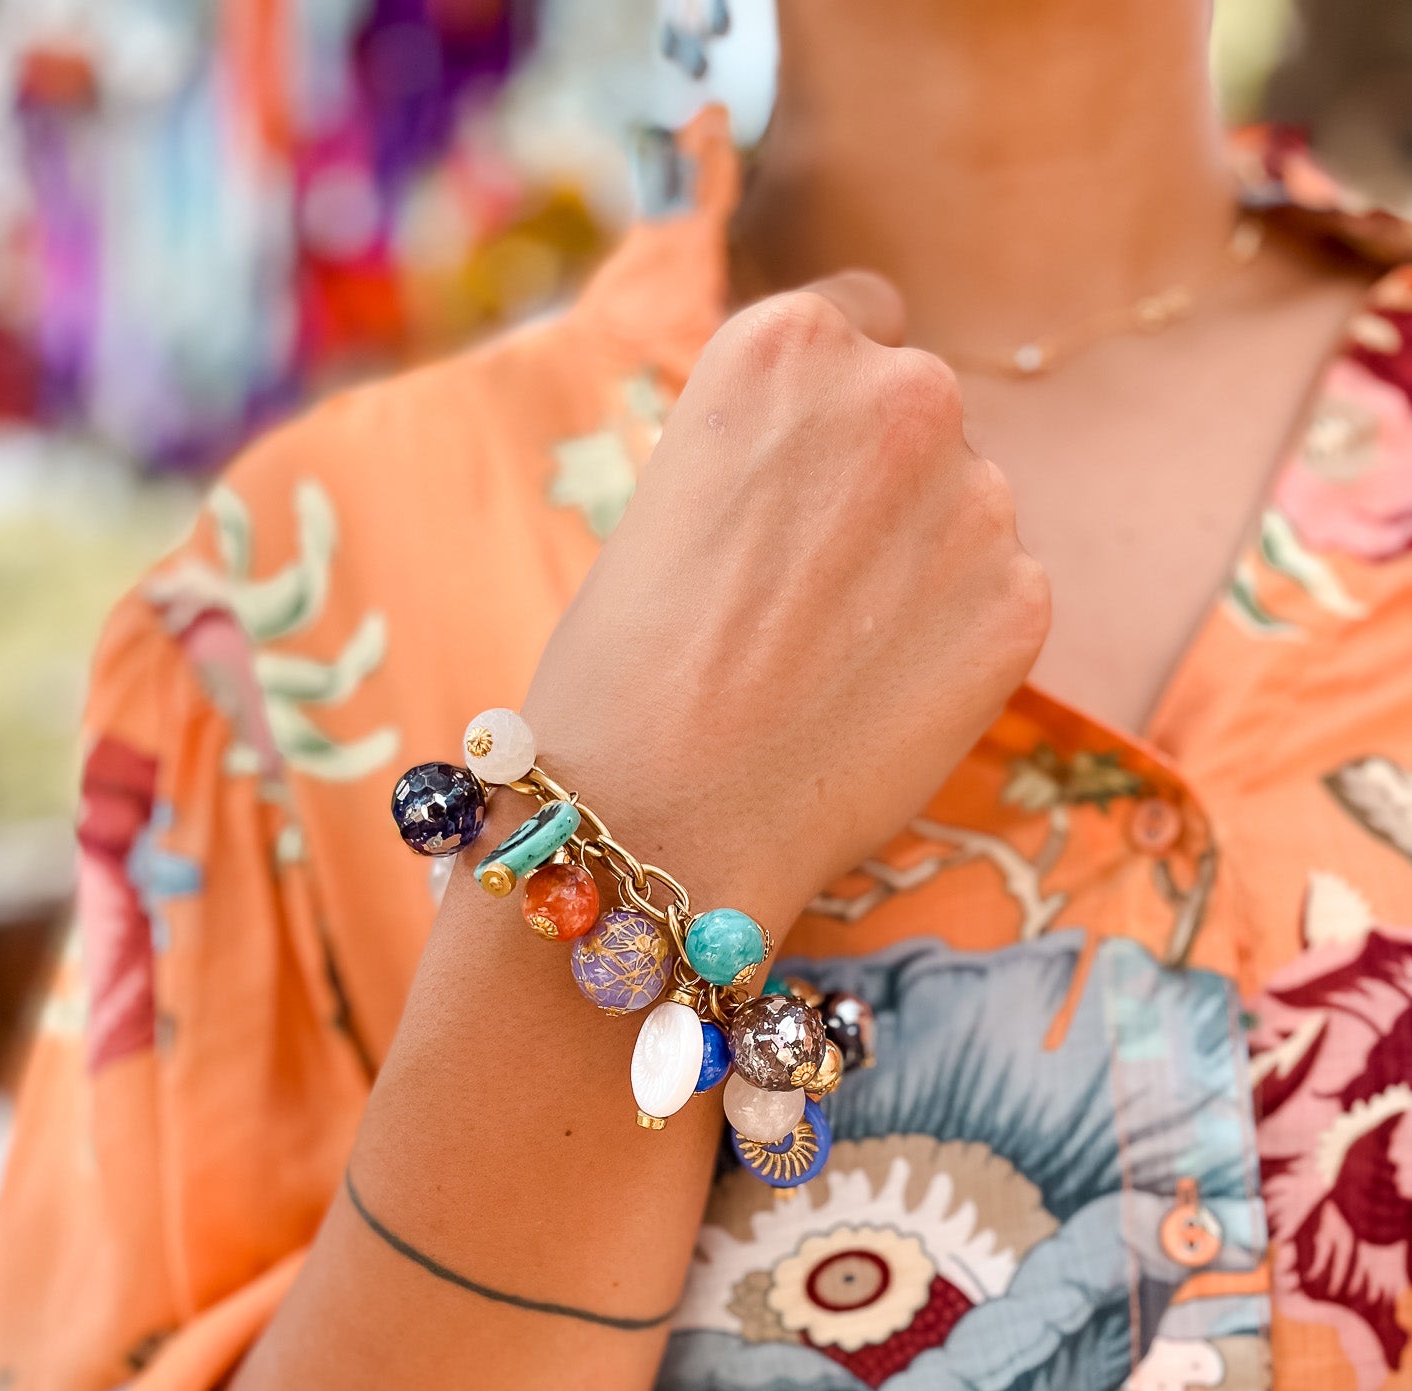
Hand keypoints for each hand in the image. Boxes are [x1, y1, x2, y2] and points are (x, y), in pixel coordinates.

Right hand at [521, 271, 1049, 937]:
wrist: (660, 814)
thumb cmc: (623, 672)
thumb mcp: (675, 495)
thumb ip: (775, 452)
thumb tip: (837, 475)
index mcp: (788, 343)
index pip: (862, 320)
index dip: (833, 407)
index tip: (811, 471)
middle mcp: (901, 391)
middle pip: (922, 415)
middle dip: (883, 486)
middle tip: (810, 594)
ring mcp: (978, 497)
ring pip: (968, 511)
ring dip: (922, 566)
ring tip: (833, 662)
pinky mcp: (1023, 601)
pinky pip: (1001, 598)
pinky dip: (955, 645)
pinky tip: (876, 702)